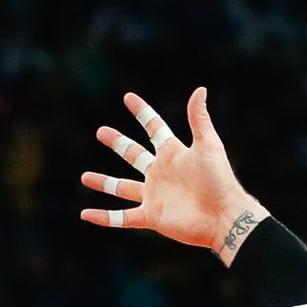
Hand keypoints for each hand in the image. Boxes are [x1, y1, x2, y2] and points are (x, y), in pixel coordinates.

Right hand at [79, 88, 269, 264]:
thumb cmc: (219, 180)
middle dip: (117, 143)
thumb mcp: (208, 145)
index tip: (128, 98)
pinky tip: (86, 214)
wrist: (223, 215)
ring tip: (84, 177)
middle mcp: (160, 173)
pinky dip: (103, 217)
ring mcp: (153, 195)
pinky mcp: (150, 216)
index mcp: (173, 153)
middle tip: (101, 131)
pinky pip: (121, 217)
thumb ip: (199, 119)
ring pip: (122, 187)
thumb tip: (200, 89)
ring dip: (104, 182)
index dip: (141, 112)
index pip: (153, 128)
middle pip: (133, 154)